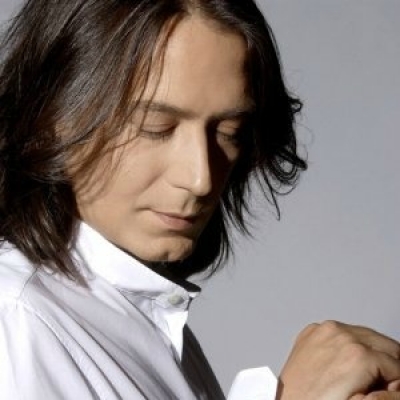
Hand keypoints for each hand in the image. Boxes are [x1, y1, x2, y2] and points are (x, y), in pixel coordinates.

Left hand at [278, 320, 399, 399]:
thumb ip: (387, 393)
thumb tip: (396, 383)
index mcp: (358, 355)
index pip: (397, 364)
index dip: (394, 383)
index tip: (386, 391)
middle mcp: (341, 335)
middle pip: (385, 344)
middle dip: (387, 364)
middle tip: (377, 384)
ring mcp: (326, 329)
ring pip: (366, 335)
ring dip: (370, 352)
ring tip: (360, 375)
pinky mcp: (314, 330)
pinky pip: (342, 332)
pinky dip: (348, 344)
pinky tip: (342, 364)